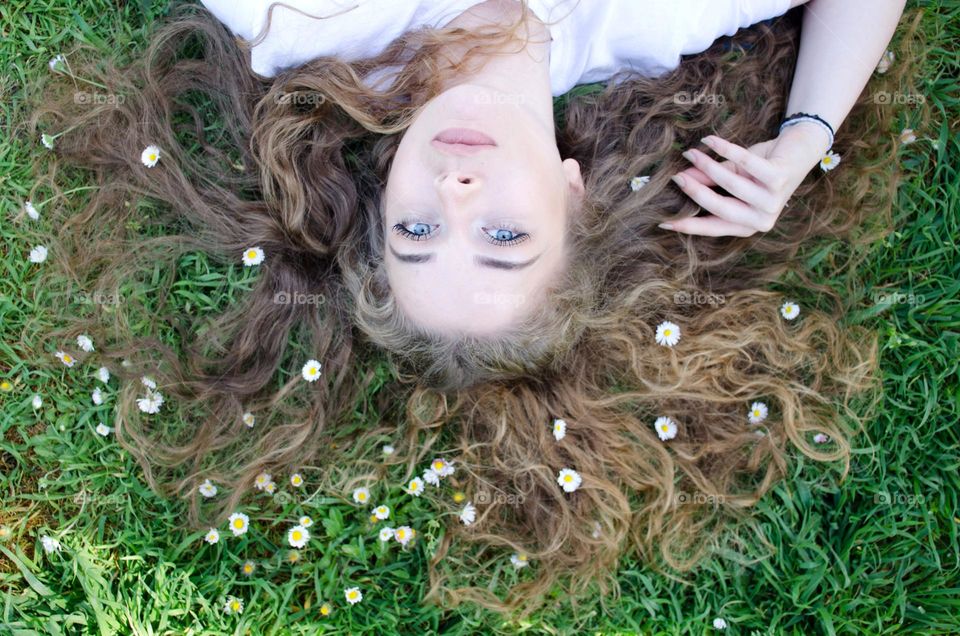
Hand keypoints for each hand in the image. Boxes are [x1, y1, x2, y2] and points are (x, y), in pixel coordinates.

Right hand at [660, 123, 829, 236]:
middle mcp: (762, 218)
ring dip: (707, 166)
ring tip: (691, 152)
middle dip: (695, 191)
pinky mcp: (779, 179)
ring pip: (731, 184)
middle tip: (676, 176)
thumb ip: (710, 182)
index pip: (714, 228)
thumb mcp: (734, 177)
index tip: (664, 223)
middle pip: (721, 208)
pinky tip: (709, 140)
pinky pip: (745, 163)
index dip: (689, 226)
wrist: (800, 150)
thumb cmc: (764, 168)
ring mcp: (773, 200)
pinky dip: (725, 149)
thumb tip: (682, 179)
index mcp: (750, 224)